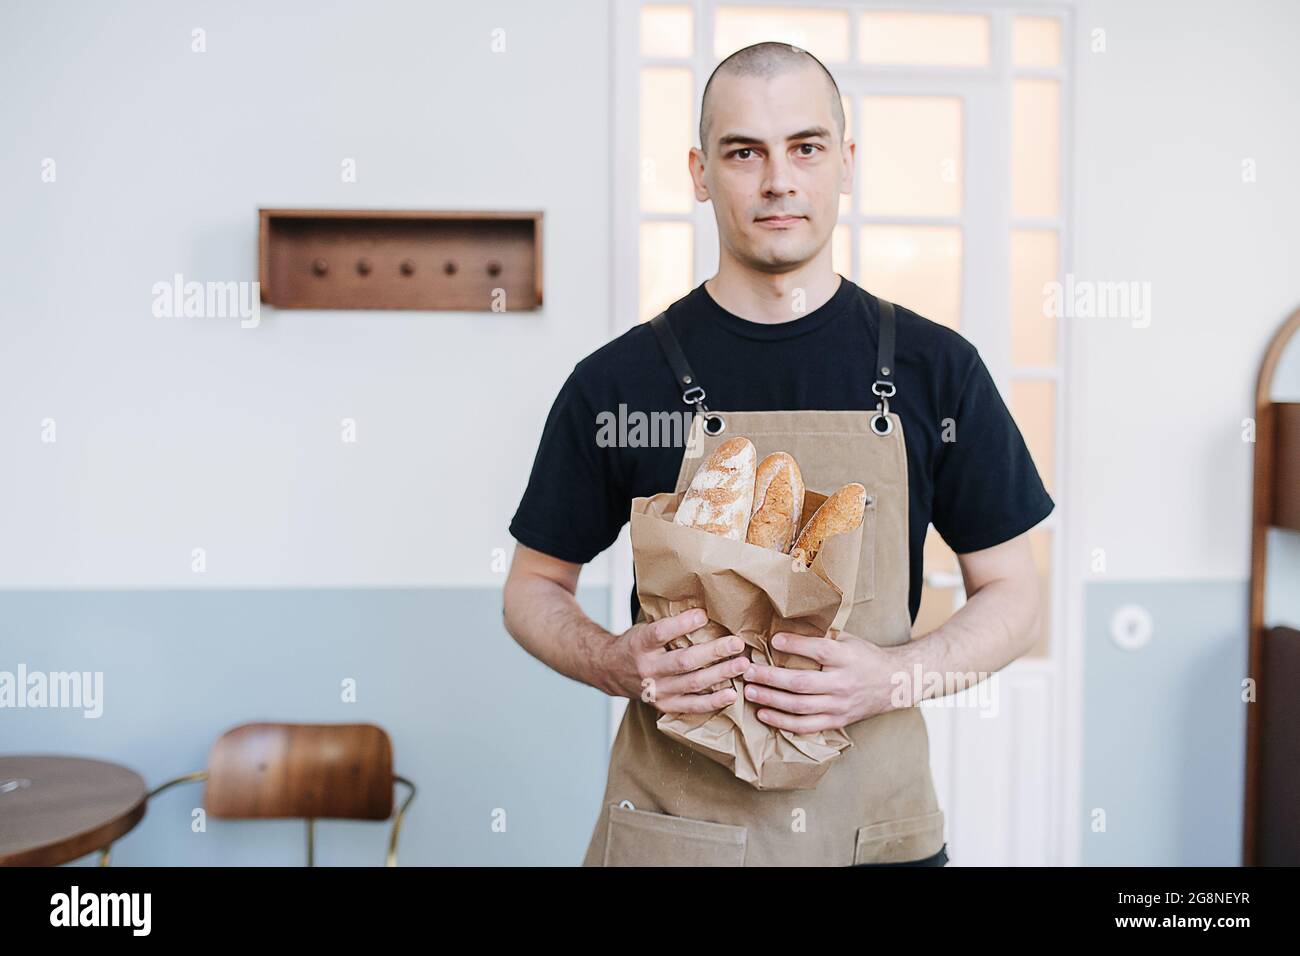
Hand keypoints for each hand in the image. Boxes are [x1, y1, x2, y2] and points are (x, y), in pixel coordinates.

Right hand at [601, 608, 750, 715]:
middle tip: (737, 643)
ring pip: (693, 683)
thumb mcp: (643, 627)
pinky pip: (692, 706)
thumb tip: (704, 608)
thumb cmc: (635, 645)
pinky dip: (713, 701)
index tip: (703, 615)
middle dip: (714, 651)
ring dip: (720, 673)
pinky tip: (731, 693)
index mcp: (640, 644)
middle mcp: (648, 669)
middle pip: (684, 661)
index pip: (660, 633)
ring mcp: (657, 690)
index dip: (682, 624)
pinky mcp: (665, 705)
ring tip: (742, 664)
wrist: (611, 670)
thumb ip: (669, 624)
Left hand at [741, 631, 898, 731]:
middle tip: (747, 671)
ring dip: (771, 700)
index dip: (796, 645)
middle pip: (802, 683)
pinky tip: (764, 714)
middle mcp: (843, 682)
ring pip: (800, 707)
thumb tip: (786, 624)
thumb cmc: (865, 657)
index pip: (820, 650)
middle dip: (770, 678)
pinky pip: (806, 726)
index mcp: (847, 657)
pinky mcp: (837, 721)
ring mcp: (840, 705)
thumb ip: (822, 635)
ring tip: (749, 691)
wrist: (894, 683)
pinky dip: (782, 722)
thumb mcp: (849, 639)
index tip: (774, 640)